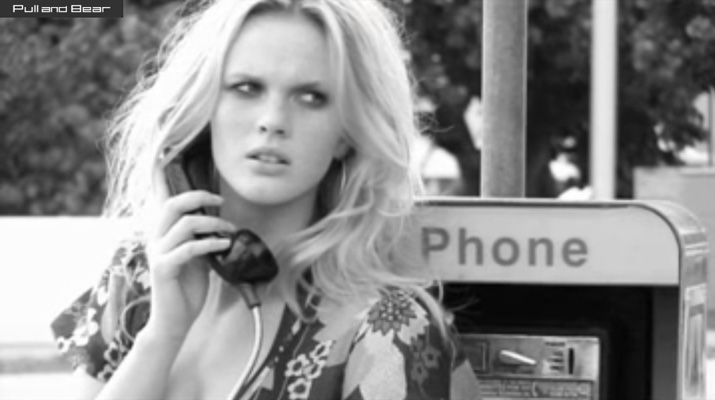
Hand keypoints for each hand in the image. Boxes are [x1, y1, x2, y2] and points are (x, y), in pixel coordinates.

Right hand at [143, 190, 235, 342]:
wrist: (174, 321)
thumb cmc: (186, 290)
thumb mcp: (198, 260)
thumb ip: (202, 241)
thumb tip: (222, 226)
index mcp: (162, 235)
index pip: (166, 203)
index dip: (177, 187)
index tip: (204, 188)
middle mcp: (155, 240)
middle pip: (173, 205)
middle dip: (199, 198)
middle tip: (220, 202)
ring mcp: (157, 254)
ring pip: (185, 225)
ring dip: (213, 224)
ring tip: (229, 231)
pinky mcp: (163, 268)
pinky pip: (189, 248)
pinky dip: (210, 244)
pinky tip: (224, 246)